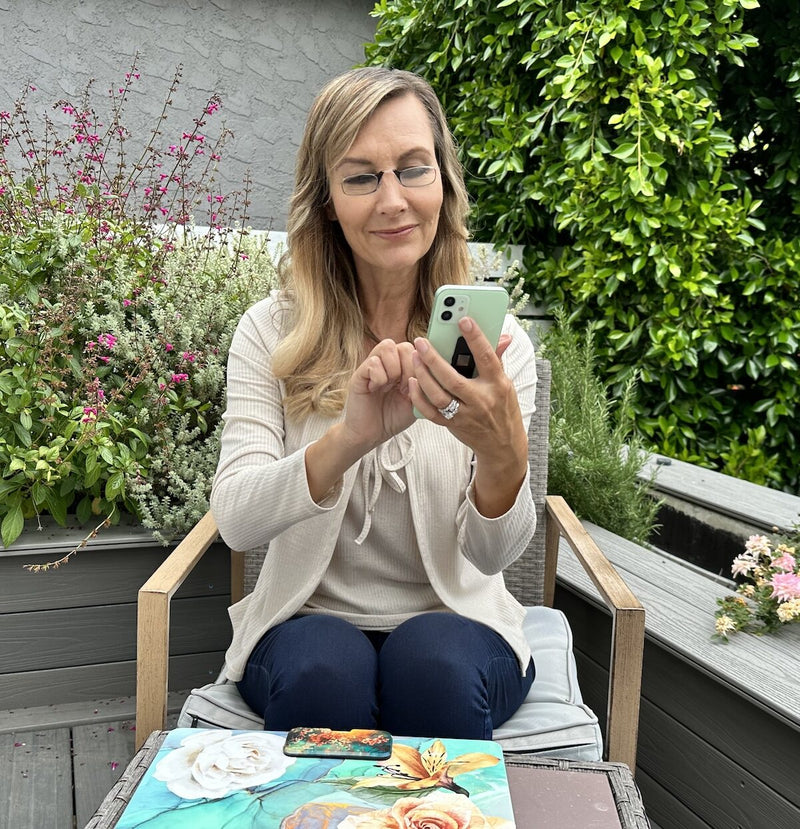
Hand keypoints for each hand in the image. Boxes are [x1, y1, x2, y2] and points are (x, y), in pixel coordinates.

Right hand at [341, 338, 416, 452]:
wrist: (371, 434)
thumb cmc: (392, 418)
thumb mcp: (416, 402)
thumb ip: (425, 385)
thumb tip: (435, 369)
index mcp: (403, 368)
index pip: (417, 350)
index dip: (420, 366)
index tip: (414, 386)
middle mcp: (388, 363)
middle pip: (405, 346)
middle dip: (409, 368)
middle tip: (402, 388)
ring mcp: (373, 366)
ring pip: (388, 346)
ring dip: (393, 369)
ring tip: (388, 386)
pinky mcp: (359, 373)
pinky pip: (373, 362)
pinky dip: (379, 377)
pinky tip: (375, 389)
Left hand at [409, 317, 527, 515]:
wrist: (502, 446)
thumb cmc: (503, 408)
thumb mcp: (506, 384)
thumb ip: (497, 359)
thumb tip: (503, 336)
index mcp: (498, 385)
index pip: (487, 358)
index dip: (476, 338)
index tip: (463, 320)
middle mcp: (481, 401)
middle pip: (454, 379)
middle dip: (435, 359)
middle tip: (420, 341)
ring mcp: (465, 415)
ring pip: (439, 396)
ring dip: (423, 376)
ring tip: (414, 358)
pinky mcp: (453, 426)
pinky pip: (431, 412)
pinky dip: (419, 398)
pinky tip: (413, 381)